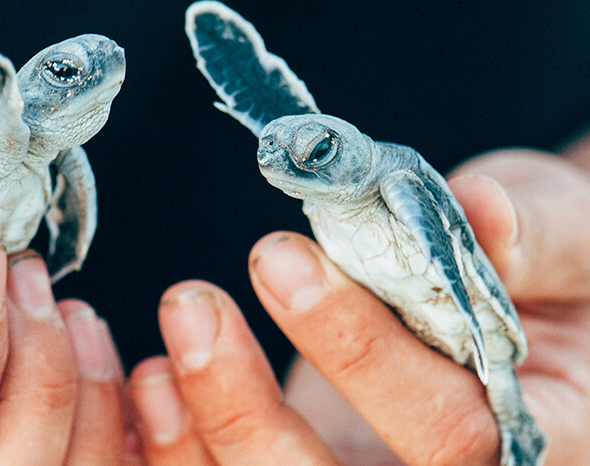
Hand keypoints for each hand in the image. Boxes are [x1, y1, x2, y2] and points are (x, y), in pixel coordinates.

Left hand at [128, 149, 589, 463]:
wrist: (529, 293)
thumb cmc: (555, 264)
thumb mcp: (569, 230)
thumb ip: (533, 234)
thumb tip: (481, 216)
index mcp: (544, 433)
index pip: (454, 425)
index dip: (362, 352)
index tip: (283, 257)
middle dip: (250, 409)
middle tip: (192, 305)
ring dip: (207, 429)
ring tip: (165, 340)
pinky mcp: (328, 460)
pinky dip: (187, 447)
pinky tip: (152, 385)